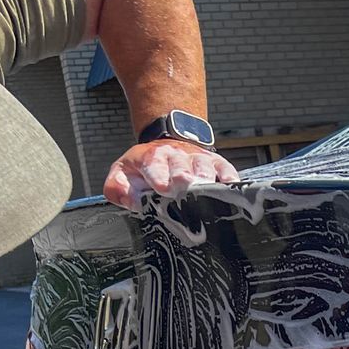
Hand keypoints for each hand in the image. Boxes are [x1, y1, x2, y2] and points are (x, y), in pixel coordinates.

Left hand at [103, 139, 240, 208]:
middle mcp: (176, 155)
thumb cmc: (145, 168)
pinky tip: (231, 185)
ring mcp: (197, 158)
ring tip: (208, 188)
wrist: (167, 146)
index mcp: (151, 157)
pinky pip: (225, 168)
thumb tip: (132, 202)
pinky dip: (229, 176)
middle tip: (186, 186)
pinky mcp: (215, 163)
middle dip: (183, 175)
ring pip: (203, 165)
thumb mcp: (121, 173)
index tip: (162, 187)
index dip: (158, 175)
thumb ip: (116, 188)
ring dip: (205, 176)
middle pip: (181, 164)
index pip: (154, 165)